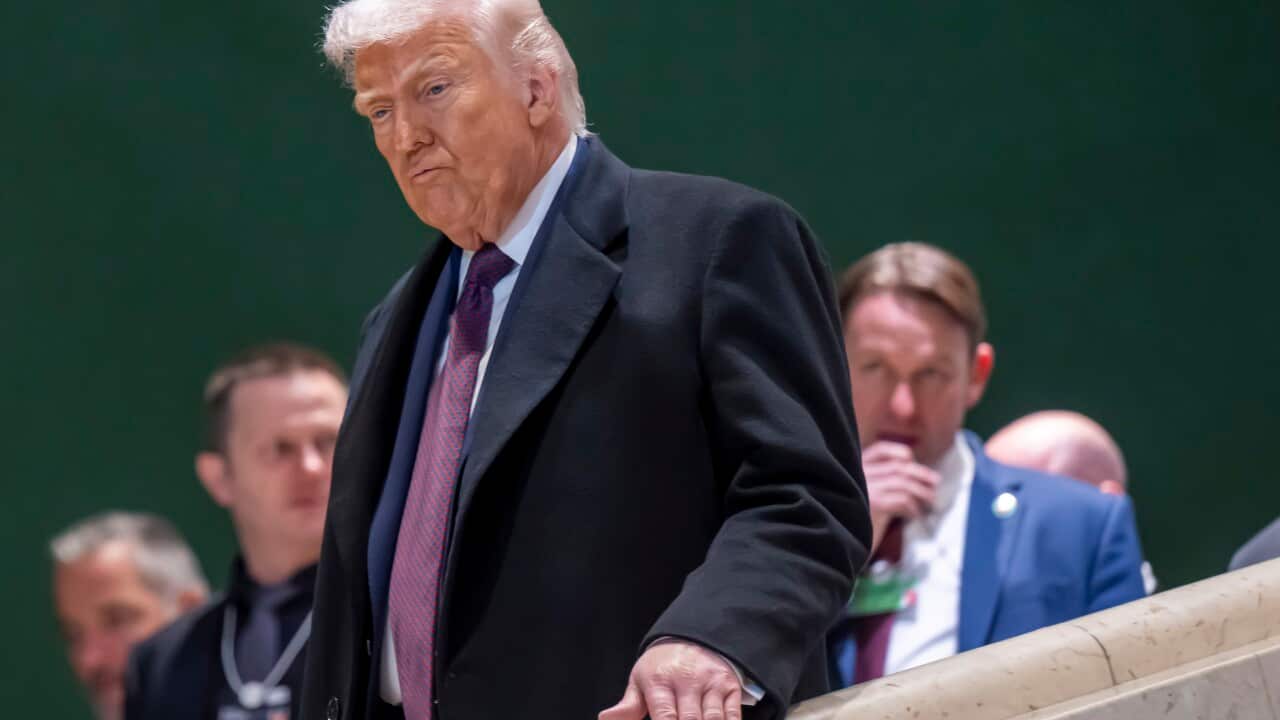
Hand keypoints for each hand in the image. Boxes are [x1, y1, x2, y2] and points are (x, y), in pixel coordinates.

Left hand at [599, 640, 742, 719]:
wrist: (692, 635)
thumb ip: (627, 706)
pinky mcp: (729, 684)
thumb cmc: (662, 665)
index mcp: (659, 680)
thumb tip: (605, 719)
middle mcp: (686, 680)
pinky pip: (732, 714)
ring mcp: (710, 682)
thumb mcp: (640, 680)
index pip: (664, 716)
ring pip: (713, 719)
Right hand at [863, 441, 939, 551]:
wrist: (841, 545)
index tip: (912, 460)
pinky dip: (913, 507)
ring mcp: (865, 489)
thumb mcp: (867, 496)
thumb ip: (882, 482)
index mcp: (856, 469)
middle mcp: (859, 475)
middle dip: (921, 473)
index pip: (880, 450)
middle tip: (936, 481)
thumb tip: (917, 475)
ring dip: (922, 491)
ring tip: (931, 500)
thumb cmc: (857, 523)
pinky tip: (915, 515)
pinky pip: (902, 500)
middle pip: (897, 466)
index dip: (899, 452)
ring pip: (903, 482)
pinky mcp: (873, 505)